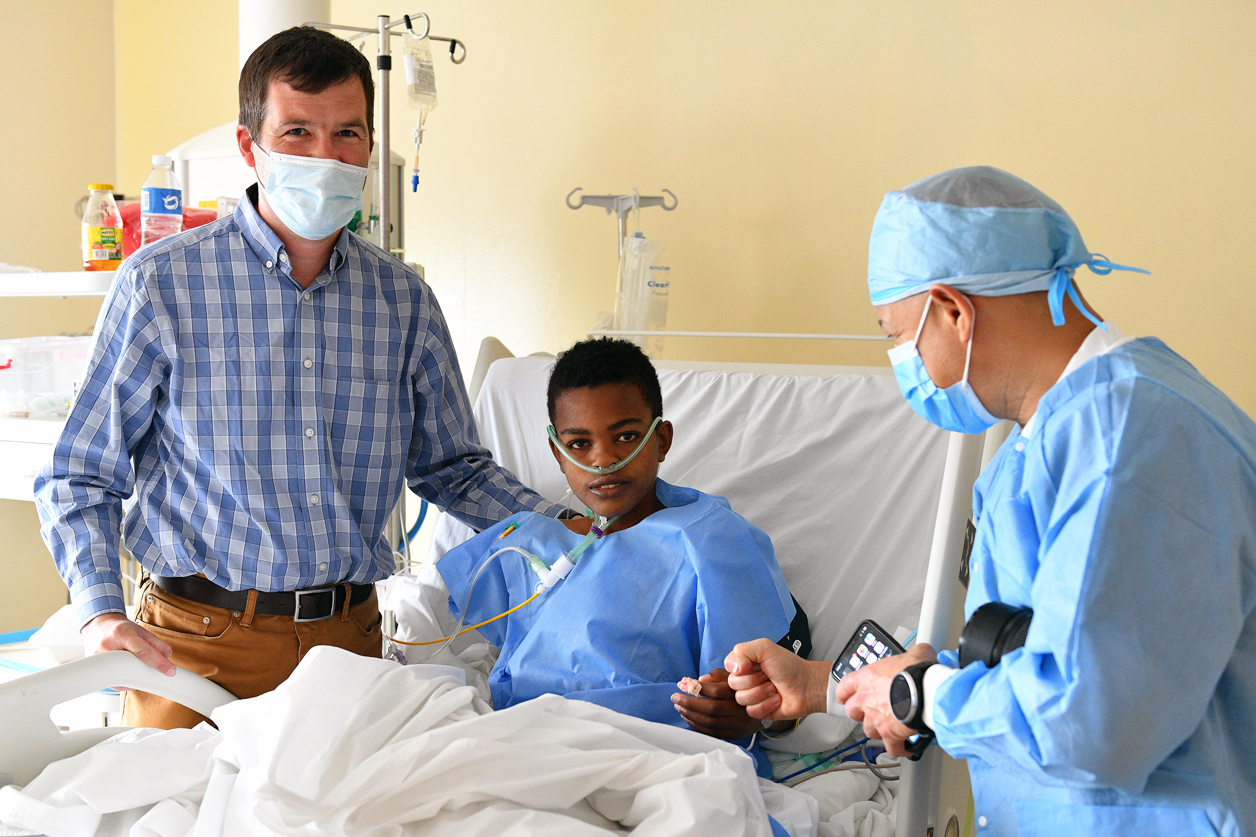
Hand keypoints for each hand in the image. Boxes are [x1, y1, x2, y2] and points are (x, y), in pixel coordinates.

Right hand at [82, 612, 175, 677]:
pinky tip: (129, 676)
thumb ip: (156, 643)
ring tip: (137, 668)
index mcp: (121, 633)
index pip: (143, 651)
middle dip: (145, 670)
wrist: (98, 628)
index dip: (159, 662)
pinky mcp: (95, 668)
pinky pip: (113, 683)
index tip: (170, 671)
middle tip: (152, 670)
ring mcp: (98, 659)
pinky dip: (125, 683)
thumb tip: (167, 656)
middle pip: (132, 666)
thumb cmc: (121, 630)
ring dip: (135, 678)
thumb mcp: (140, 631)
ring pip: (122, 677)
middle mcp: (107, 646)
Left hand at [672, 668, 772, 739]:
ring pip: (711, 723)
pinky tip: (688, 718)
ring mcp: (739, 724)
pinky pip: (713, 733)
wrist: (766, 706)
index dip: (699, 688)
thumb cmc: (742, 686)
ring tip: (679, 707)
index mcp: (741, 691)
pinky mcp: (736, 735)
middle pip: (712, 709)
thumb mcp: (733, 675)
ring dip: (691, 716)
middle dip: (690, 703)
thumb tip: (700, 679)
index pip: (717, 691)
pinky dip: (697, 726)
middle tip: (675, 697)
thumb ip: (717, 675)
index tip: (684, 684)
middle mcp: (742, 709)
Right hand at [724, 638, 830, 720]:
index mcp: (746, 663)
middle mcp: (747, 678)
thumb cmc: (790, 666)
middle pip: (733, 684)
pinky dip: (766, 705)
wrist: (807, 686)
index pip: (728, 666)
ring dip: (761, 693)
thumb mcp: (765, 648)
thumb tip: (733, 668)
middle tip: (768, 676)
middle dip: (754, 680)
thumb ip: (743, 650)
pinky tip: (776, 699)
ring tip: (774, 688)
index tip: (753, 665)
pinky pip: (751, 711)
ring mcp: (752, 695)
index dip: (740, 668)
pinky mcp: (759, 710)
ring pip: (741, 699)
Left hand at [834, 643, 936, 757]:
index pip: (845, 687)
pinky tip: (906, 746)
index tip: (846, 696)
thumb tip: (922, 652)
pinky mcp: (890, 735)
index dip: (845, 693)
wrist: (926, 691)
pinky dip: (899, 748)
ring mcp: (876, 719)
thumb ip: (914, 654)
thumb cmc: (917, 672)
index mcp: (867, 678)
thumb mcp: (915, 654)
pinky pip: (892, 747)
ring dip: (879, 730)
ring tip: (891, 727)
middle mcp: (867, 700)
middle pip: (852, 711)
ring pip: (869, 730)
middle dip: (860, 713)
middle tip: (872, 712)